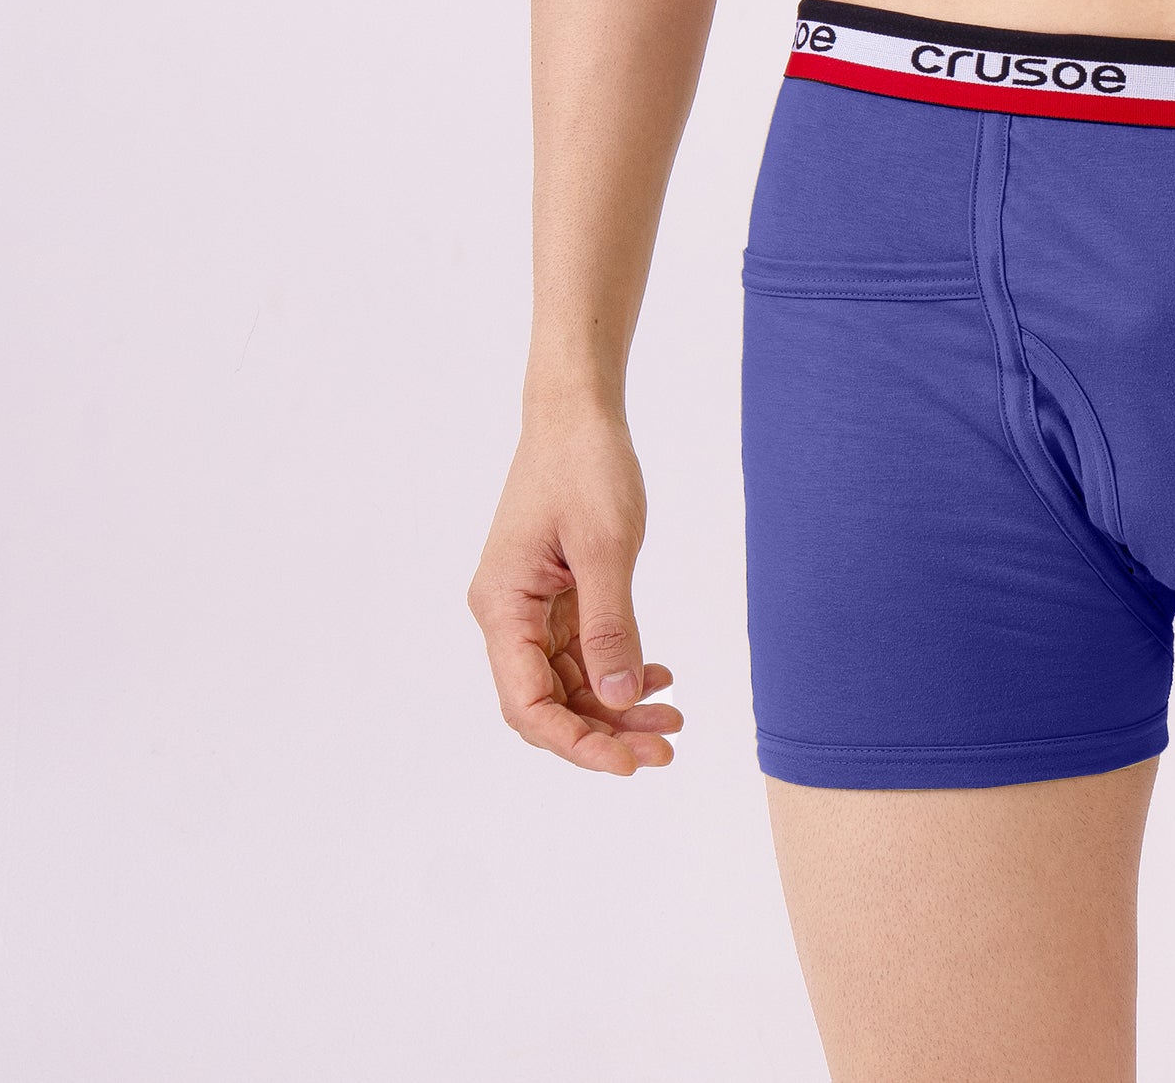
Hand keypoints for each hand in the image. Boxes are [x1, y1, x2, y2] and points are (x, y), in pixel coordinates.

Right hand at [468, 404, 683, 775]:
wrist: (579, 411)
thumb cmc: (584, 465)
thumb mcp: (604, 545)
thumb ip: (609, 624)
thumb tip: (617, 696)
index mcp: (502, 606)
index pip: (526, 705)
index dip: (575, 743)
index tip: (629, 762)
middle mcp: (508, 614)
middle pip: (549, 703)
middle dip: (605, 732)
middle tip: (667, 750)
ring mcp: (531, 606)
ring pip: (570, 683)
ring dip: (617, 705)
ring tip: (673, 720)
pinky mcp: (556, 595)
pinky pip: (582, 652)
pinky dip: (618, 669)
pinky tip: (659, 677)